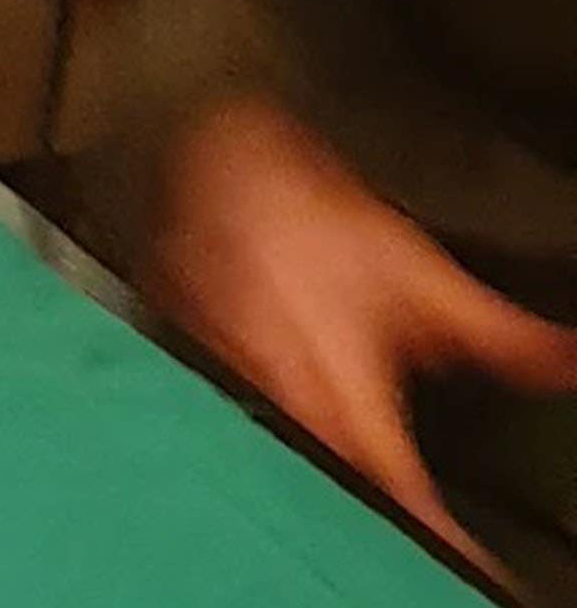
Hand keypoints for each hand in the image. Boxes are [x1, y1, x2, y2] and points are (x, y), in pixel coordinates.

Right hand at [151, 95, 576, 574]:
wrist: (226, 167)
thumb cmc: (322, 219)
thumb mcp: (424, 275)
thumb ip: (500, 334)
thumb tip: (571, 361)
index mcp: (341, 382)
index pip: (394, 485)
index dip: (429, 531)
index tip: (463, 561)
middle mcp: (280, 396)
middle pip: (328, 488)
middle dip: (370, 517)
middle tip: (410, 543)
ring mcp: (227, 387)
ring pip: (276, 465)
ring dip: (314, 487)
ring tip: (353, 511)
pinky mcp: (190, 369)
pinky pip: (230, 431)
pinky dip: (264, 449)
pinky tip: (284, 454)